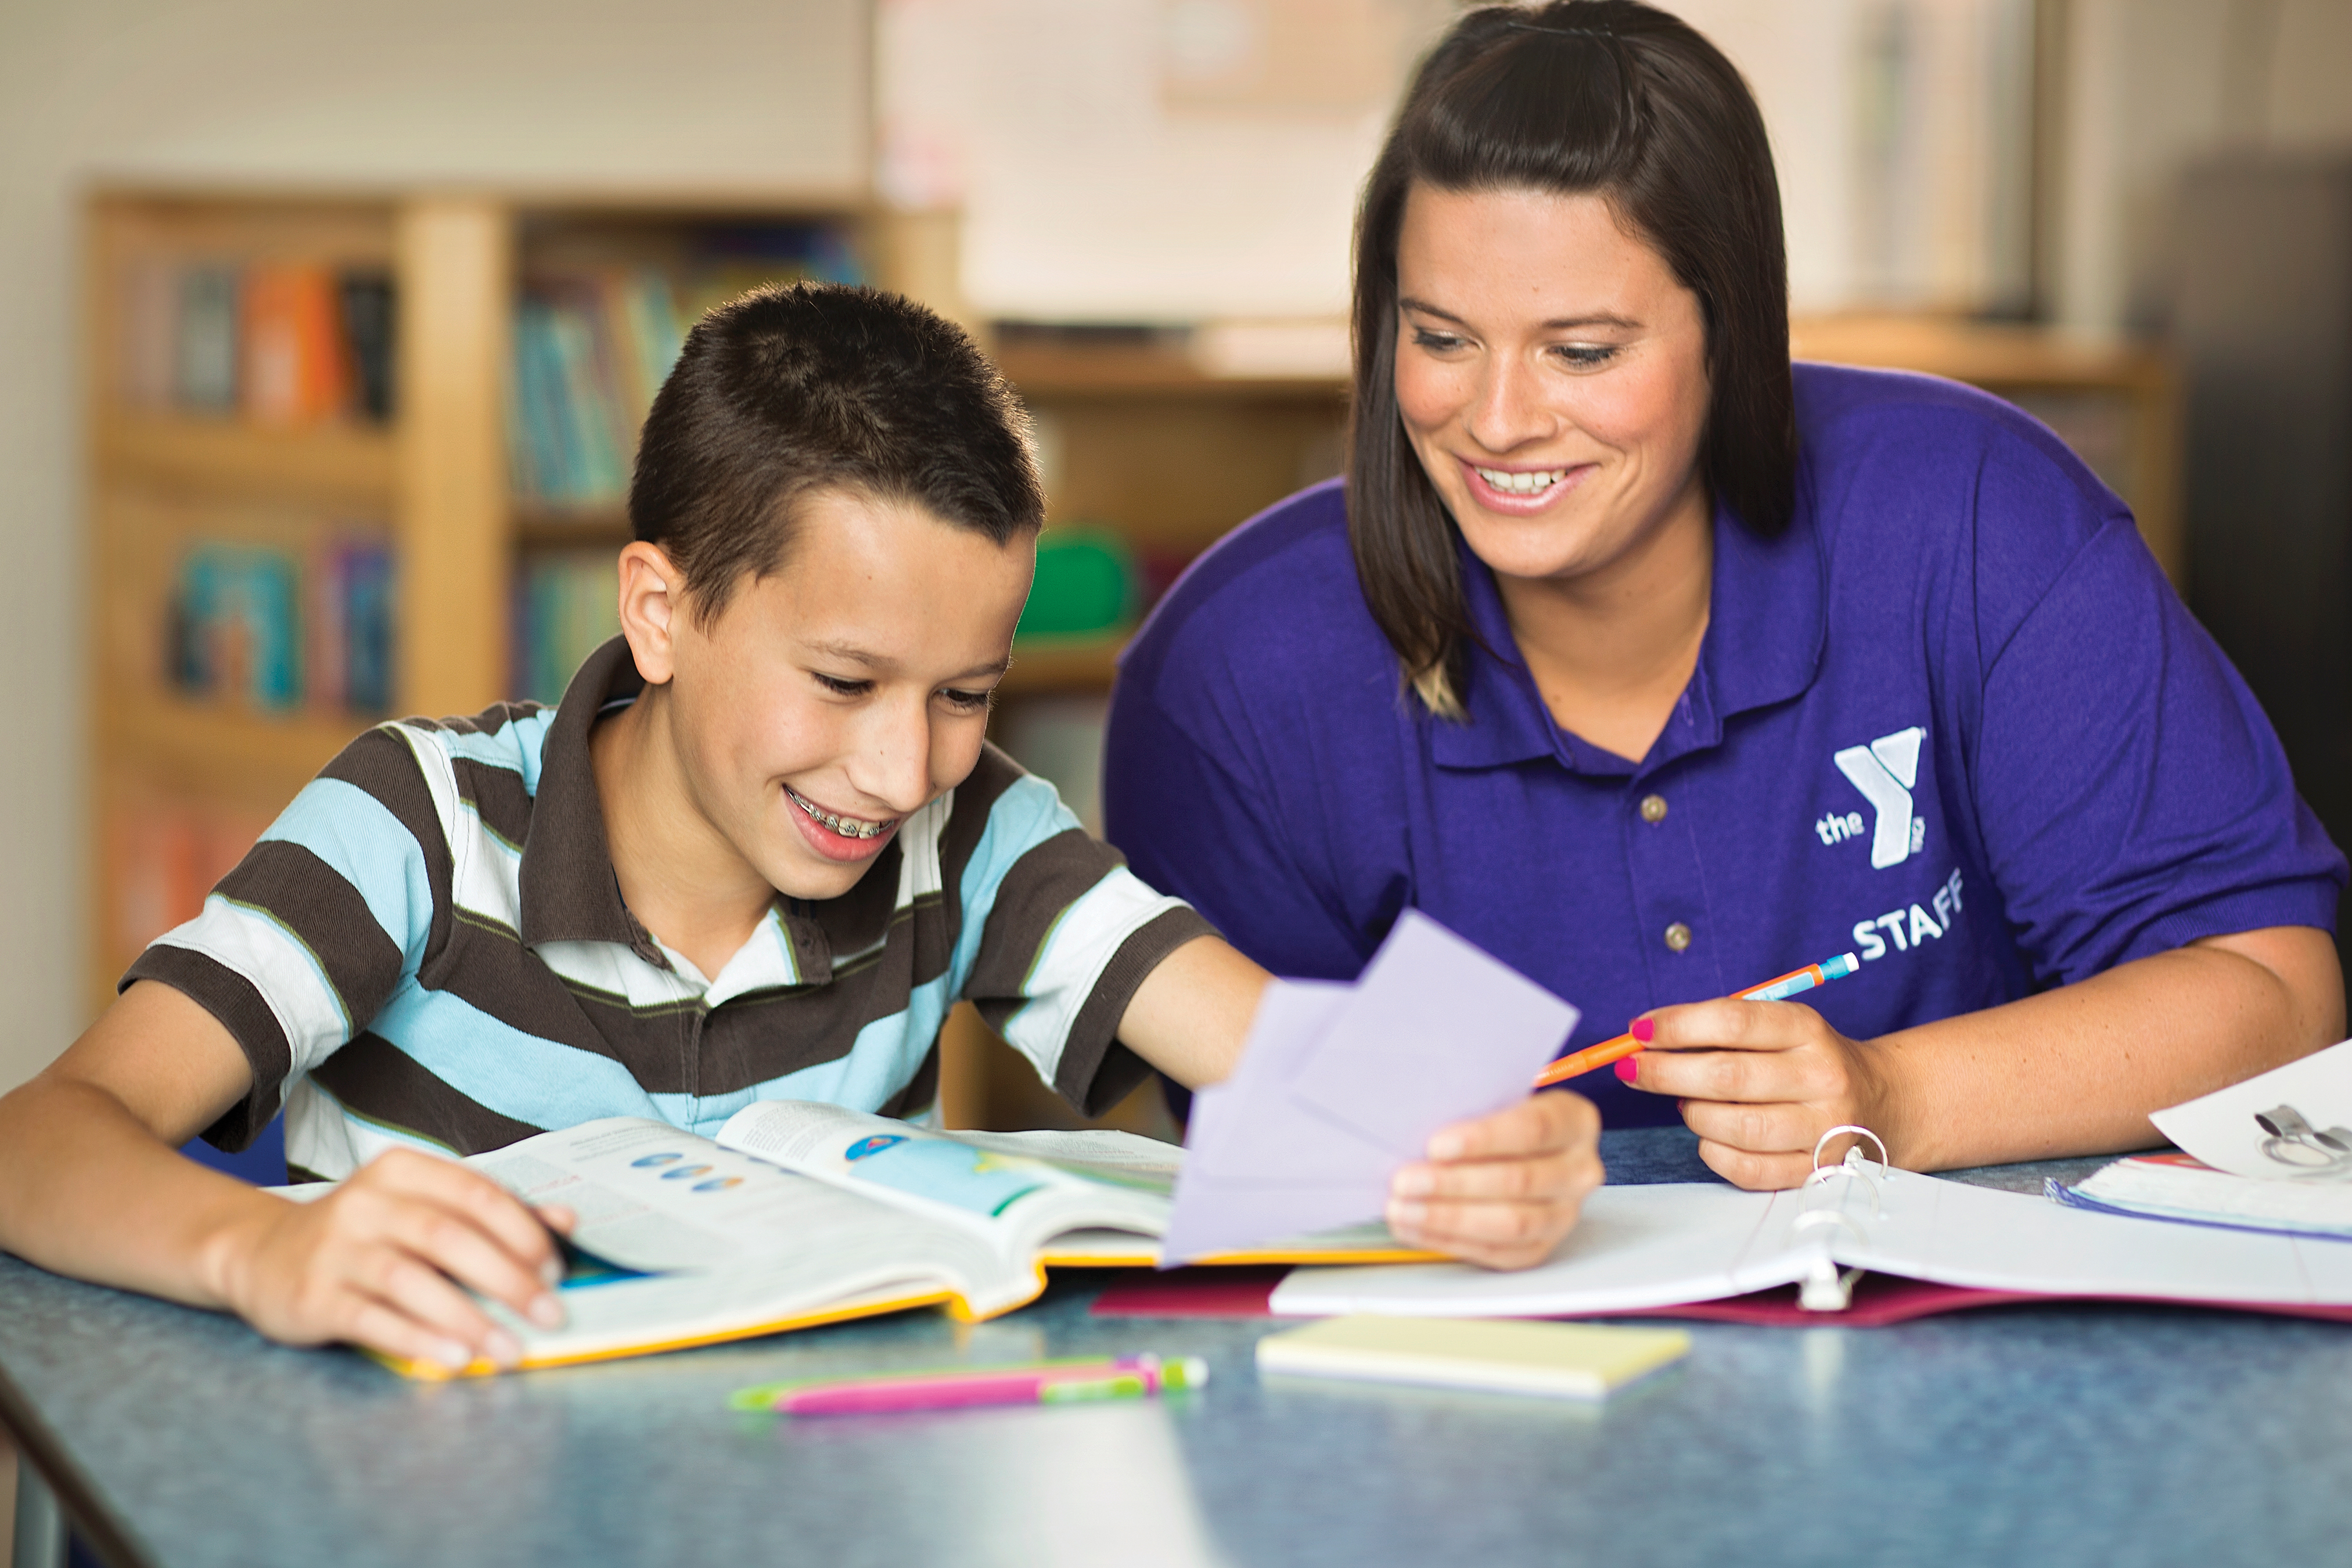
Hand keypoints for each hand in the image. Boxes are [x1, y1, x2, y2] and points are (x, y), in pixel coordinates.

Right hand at [202, 1149, 575, 1374]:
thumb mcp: (421, 1208)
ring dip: (469, 1319)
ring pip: (412, 1281)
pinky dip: (418, 1339)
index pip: (476, 1193)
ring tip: (511, 1350)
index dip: (522, 1230)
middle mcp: (366, 1203)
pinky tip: (456, 1359)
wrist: (260, 1254)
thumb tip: (567, 1221)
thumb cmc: (363, 1234)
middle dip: (508, 1279)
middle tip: (550, 1314)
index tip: (556, 1269)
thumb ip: (491, 1213)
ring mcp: (335, 1249)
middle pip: (449, 1237)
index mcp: (401, 1171)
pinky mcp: (312, 1295)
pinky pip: (372, 1319)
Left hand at [1385, 1091, 1602, 1268]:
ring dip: (1449, 1218)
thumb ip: (1470, 1104)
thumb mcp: (1495, 1095)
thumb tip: (1415, 1120)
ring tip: (1403, 1208)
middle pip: (1519, 1180)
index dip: (1483, 1139)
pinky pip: (1498, 1252)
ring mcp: (1565, 1214)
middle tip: (1405, 1181)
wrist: (1520, 1147)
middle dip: (1454, 1183)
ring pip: (1511, 1223)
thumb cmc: (1500, 1116)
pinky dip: (1452, 1242)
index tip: (1436, 1145)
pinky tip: (1417, 1228)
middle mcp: (1579, 1170)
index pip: (1533, 1129)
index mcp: (1575, 1122)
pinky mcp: (1542, 1246)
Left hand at [1616, 1001, 1891, 1188]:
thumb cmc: (1804, 1059)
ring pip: (1737, 1127)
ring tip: (1684, 1103)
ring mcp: (1825, 1128)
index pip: (1735, 1020)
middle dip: (1665, 1072)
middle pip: (1728, 1076)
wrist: (1882, 1100)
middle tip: (1631, 1069)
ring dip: (1693, 1114)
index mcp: (1808, 1029)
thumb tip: (1646, 1039)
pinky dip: (1714, 1153)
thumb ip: (1720, 1028)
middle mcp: (1822, 1077)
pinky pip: (1749, 1170)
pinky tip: (1708, 1137)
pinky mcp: (1818, 1170)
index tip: (1638, 1030)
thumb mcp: (1778, 1026)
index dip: (1678, 1025)